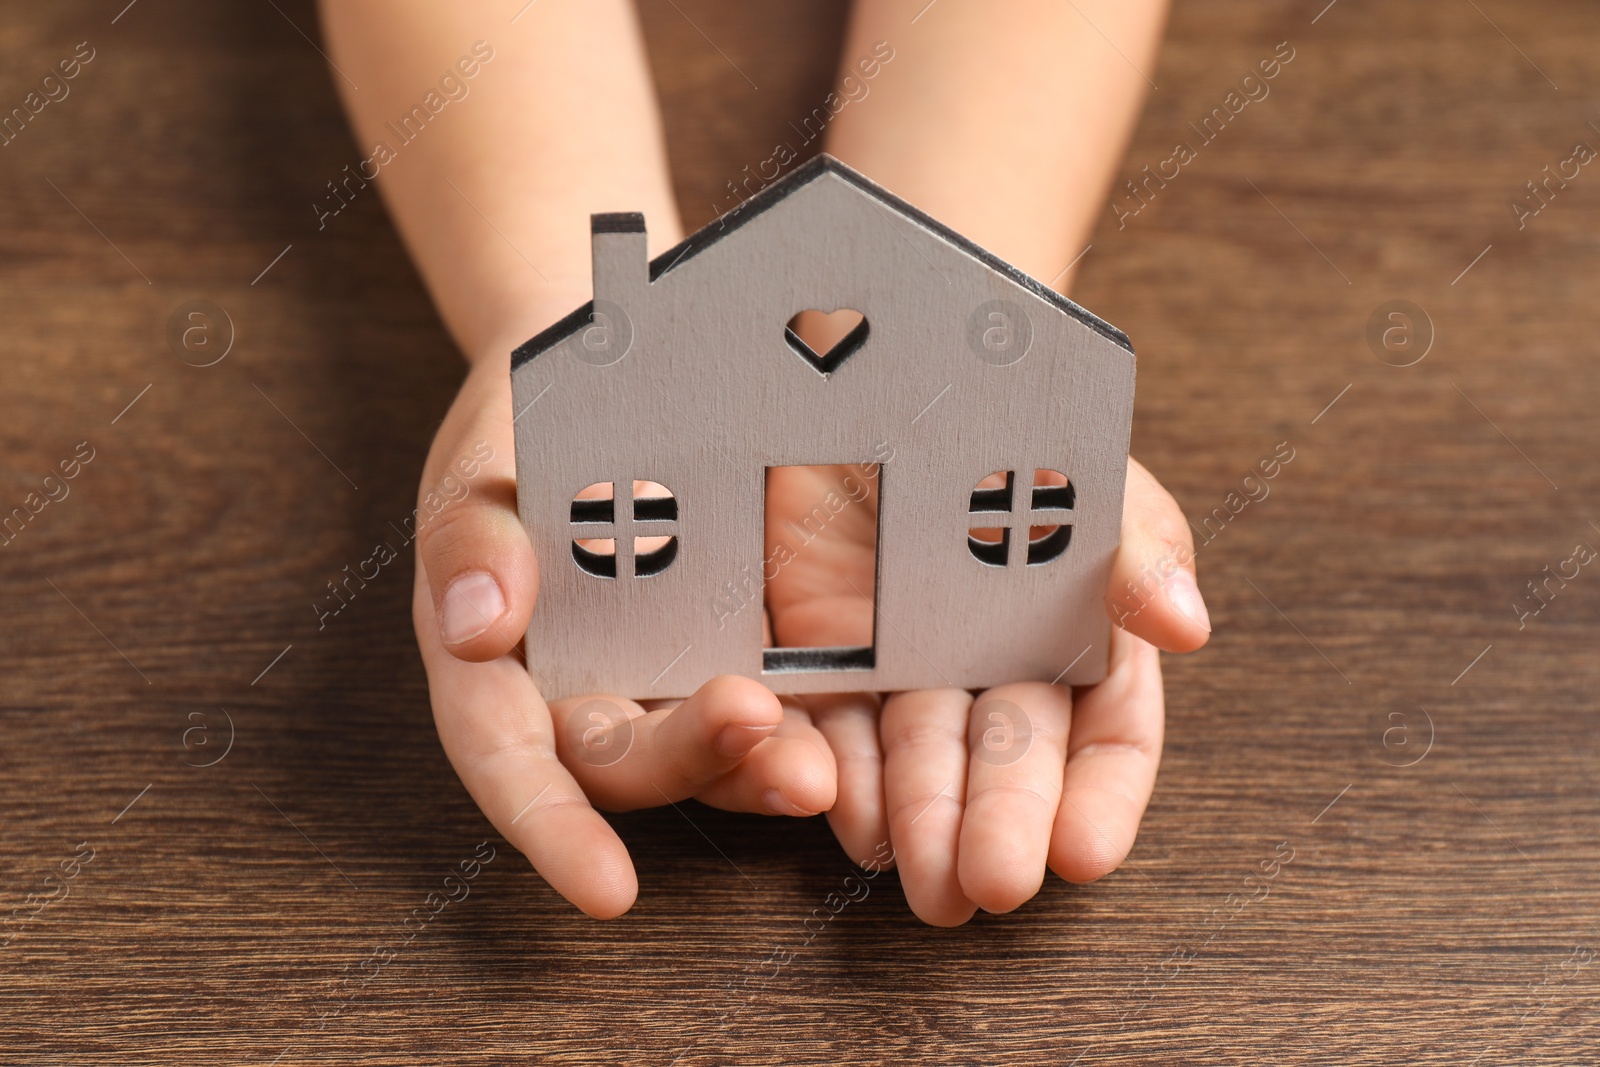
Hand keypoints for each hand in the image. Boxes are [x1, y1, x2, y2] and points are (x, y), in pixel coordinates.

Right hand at [410, 353, 835, 917]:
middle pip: (625, 762)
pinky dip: (814, 722)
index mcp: (497, 669)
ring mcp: (666, 682)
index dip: (553, 830)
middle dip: (691, 757)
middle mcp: (582, 694)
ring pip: (711, 753)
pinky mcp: (742, 653)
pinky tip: (856, 732)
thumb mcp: (476, 468)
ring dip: (765, 765)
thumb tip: (474, 625)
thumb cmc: (517, 434)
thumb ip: (467, 541)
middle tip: (755, 722)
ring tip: (820, 765)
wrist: (595, 384)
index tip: (607, 889)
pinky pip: (778, 705)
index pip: (510, 760)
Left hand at [766, 456, 1207, 925]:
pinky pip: (832, 721)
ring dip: (923, 824)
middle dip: (1003, 827)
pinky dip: (840, 770)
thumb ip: (1132, 545)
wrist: (875, 358)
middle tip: (994, 885)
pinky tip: (851, 817)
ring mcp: (906, 662)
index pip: (1104, 733)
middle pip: (1007, 760)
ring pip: (919, 759)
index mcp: (1076, 629)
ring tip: (926, 881)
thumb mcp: (1081, 463)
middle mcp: (993, 662)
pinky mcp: (822, 650)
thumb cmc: (1004, 418)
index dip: (1099, 797)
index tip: (1083, 852)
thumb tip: (1190, 625)